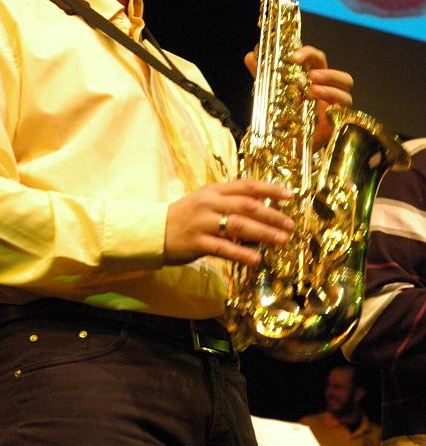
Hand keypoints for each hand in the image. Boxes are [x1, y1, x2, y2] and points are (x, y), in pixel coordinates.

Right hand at [165, 179, 293, 266]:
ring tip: (282, 241)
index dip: (270, 190)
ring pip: (239, 226)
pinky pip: (224, 248)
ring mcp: (202, 222)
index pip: (246, 185)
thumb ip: (229, 202)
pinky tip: (257, 259)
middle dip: (272, 215)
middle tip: (290, 225)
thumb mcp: (206, 202)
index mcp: (214, 190)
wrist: (154, 231)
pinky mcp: (197, 243)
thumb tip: (263, 208)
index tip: (290, 195)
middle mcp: (209, 203)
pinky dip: (242, 254)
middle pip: (247, 206)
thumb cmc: (185, 216)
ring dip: (264, 233)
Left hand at [244, 45, 353, 149]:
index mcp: (313, 79)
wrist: (286, 145)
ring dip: (330, 89)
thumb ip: (262, 75)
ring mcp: (333, 107)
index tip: (294, 56)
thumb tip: (250, 55)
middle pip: (341, 76)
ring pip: (346, 94)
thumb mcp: (270, 93)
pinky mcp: (334, 123)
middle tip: (311, 75)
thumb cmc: (283, 116)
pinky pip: (343, 113)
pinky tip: (322, 110)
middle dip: (327, 72)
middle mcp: (327, 91)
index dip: (309, 54)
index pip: (318, 60)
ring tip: (313, 91)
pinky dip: (333, 108)